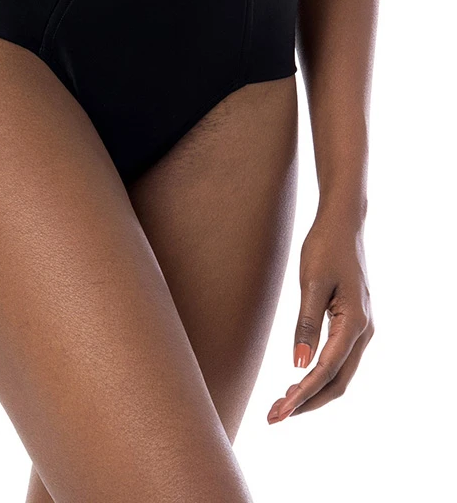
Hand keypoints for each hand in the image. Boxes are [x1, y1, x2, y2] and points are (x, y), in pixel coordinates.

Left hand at [267, 212, 373, 421]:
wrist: (342, 223)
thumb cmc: (325, 247)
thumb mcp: (311, 282)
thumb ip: (306, 323)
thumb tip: (298, 363)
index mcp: (355, 322)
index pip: (327, 370)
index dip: (303, 394)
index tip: (280, 411)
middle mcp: (364, 331)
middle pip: (337, 382)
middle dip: (307, 403)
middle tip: (274, 416)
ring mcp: (361, 329)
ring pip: (339, 375)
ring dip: (313, 393)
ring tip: (282, 405)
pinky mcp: (353, 324)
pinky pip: (339, 360)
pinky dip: (319, 377)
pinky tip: (298, 382)